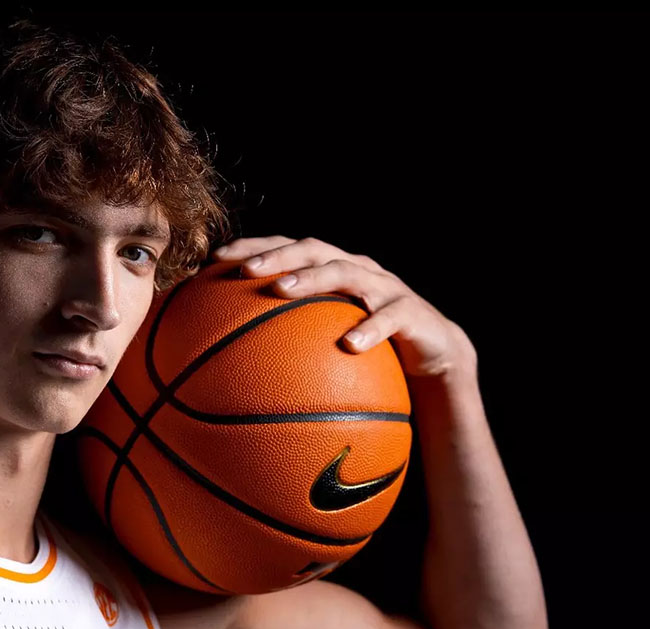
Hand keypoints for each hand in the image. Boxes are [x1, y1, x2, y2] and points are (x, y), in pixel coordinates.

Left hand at [211, 235, 476, 380]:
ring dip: (312, 279)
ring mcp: (384, 287)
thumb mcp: (326, 337)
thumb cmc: (367, 346)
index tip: (215, 257)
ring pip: (346, 272)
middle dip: (277, 255)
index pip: (288, 247)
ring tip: (282, 291)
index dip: (254, 246)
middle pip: (312, 250)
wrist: (433, 353)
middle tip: (245, 269)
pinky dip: (370, 328)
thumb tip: (230, 361)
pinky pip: (390, 317)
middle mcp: (356, 269)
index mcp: (331, 269)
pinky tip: (349, 344)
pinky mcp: (411, 312)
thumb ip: (287, 336)